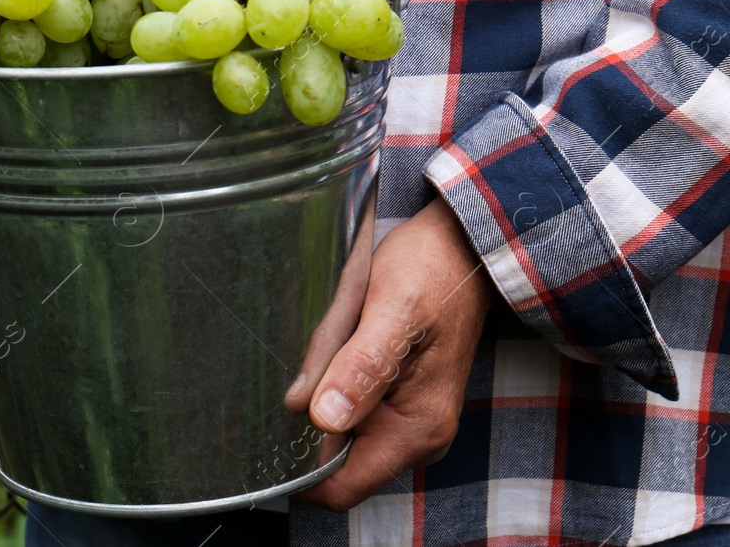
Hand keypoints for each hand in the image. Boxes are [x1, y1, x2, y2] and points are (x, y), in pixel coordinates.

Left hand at [290, 198, 494, 511]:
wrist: (461, 244)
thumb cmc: (432, 269)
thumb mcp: (394, 309)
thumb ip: (361, 366)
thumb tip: (322, 417)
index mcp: (416, 428)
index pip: (342, 488)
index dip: (299, 467)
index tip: (270, 426)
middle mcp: (414, 434)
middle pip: (331, 456)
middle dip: (304, 417)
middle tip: (305, 357)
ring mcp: (405, 418)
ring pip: (332, 426)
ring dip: (316, 389)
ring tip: (331, 336)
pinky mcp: (395, 397)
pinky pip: (344, 403)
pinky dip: (327, 379)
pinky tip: (335, 340)